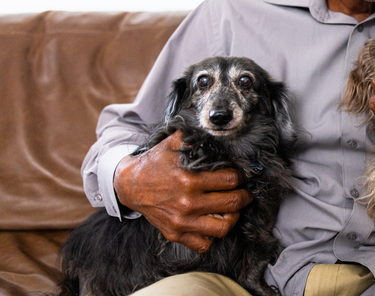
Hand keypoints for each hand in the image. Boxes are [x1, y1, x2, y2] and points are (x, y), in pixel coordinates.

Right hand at [113, 130, 252, 252]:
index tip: (238, 175)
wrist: (130, 185)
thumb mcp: (174, 142)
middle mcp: (187, 203)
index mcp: (189, 180)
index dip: (238, 176)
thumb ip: (197, 136)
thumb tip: (219, 132)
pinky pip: (203, 244)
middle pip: (232, 203)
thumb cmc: (156, 162)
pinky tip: (213, 222)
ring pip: (223, 228)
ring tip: (232, 208)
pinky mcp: (175, 234)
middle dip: (243, 195)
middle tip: (243, 191)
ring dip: (233, 217)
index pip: (230, 180)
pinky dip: (212, 236)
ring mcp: (181, 222)